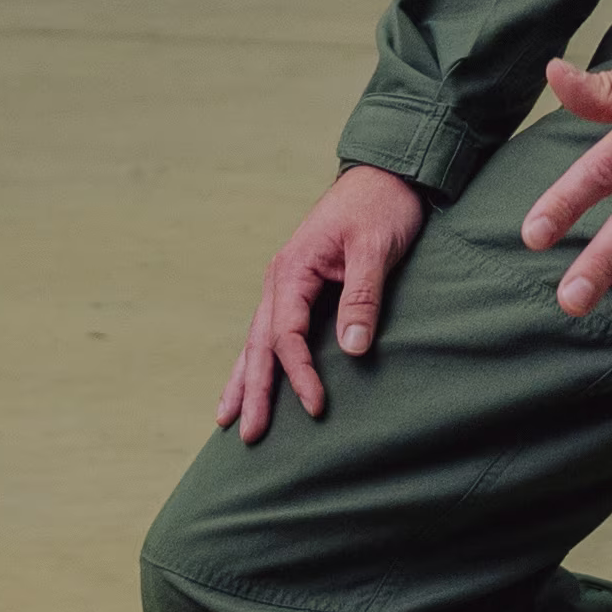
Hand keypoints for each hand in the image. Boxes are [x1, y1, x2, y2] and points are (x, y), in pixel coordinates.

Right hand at [222, 163, 430, 443]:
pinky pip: (271, 330)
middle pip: (260, 344)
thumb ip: (363, 296)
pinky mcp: (298, 287)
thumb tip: (353, 350)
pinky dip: (258, 359)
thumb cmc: (382, 208)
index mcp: (293, 268)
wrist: (385, 176)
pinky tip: (250, 381)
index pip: (287, 334)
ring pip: (256, 340)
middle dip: (253, 391)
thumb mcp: (376, 248)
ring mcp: (285, 283)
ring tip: (226, 420)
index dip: (299, 374)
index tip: (317, 407)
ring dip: (245, 380)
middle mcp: (280, 279)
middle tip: (248, 436)